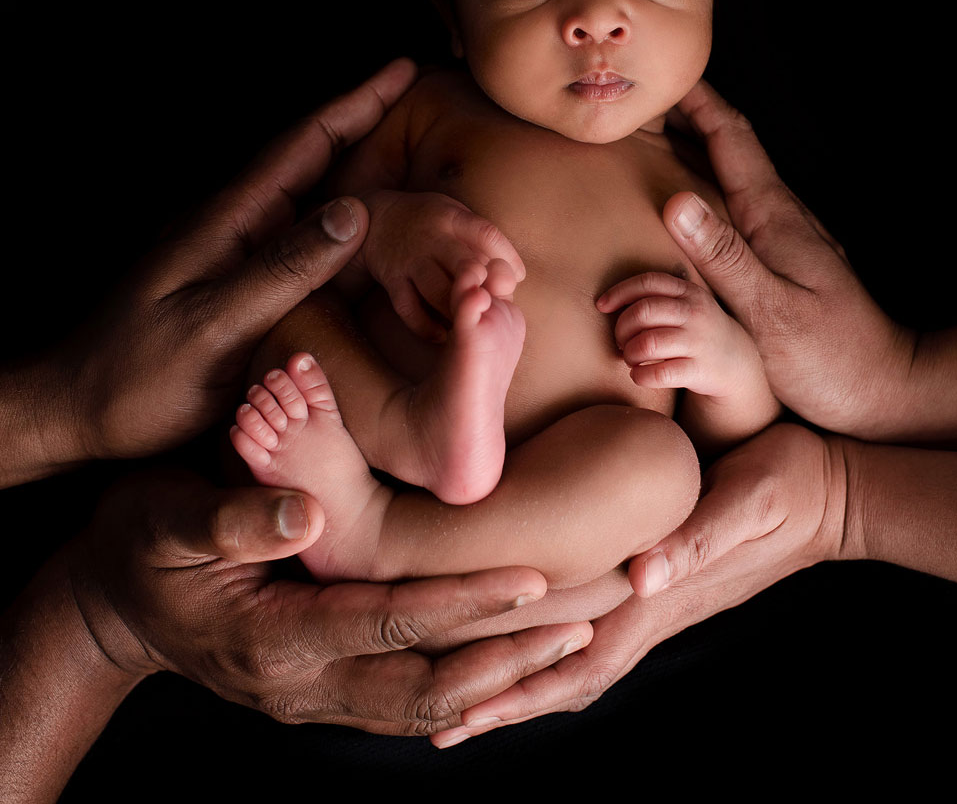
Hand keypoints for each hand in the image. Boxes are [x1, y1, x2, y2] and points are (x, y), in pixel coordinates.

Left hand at [25, 59, 417, 477]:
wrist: (78, 408)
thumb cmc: (139, 376)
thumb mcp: (214, 325)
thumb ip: (282, 270)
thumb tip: (353, 213)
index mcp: (228, 221)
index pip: (303, 145)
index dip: (356, 106)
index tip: (401, 72)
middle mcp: (232, 223)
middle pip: (308, 156)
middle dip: (362, 121)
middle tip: (412, 97)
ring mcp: (231, 248)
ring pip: (305, 191)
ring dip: (352, 162)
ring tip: (401, 147)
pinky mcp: (232, 277)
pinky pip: (296, 229)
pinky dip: (336, 212)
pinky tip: (355, 223)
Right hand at [73, 470, 592, 735]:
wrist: (106, 606)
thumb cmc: (139, 549)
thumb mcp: (167, 521)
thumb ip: (232, 520)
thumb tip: (305, 514)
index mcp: (270, 638)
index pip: (388, 622)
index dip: (462, 600)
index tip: (534, 578)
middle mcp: (301, 684)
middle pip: (427, 683)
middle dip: (510, 655)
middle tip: (588, 621)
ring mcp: (312, 697)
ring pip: (425, 704)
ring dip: (500, 677)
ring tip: (572, 642)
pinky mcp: (320, 691)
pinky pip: (405, 702)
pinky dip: (463, 690)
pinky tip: (508, 669)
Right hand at [358, 190, 524, 339]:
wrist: (377, 220)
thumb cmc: (430, 222)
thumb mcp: (455, 215)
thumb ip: (479, 241)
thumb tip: (511, 276)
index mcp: (452, 219)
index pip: (486, 234)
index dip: (507, 256)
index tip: (517, 277)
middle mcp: (431, 238)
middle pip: (463, 264)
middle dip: (482, 287)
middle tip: (493, 304)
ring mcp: (410, 260)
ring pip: (437, 291)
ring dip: (457, 312)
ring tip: (472, 324)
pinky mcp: (392, 280)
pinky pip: (408, 308)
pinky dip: (425, 326)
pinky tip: (442, 336)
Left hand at [430, 423, 846, 744]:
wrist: (827, 491)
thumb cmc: (787, 485)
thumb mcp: (749, 501)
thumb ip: (701, 538)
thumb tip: (644, 574)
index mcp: (660, 599)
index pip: (582, 663)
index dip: (522, 691)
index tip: (463, 711)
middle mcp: (649, 610)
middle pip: (569, 679)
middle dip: (506, 703)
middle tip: (438, 725)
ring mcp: (655, 600)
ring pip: (579, 661)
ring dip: (523, 684)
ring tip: (464, 698)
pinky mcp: (660, 581)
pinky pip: (597, 630)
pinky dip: (554, 650)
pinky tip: (527, 643)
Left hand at [597, 270, 778, 443]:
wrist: (736, 363)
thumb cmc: (695, 330)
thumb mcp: (684, 304)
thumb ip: (654, 297)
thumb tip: (606, 303)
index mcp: (688, 291)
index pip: (648, 282)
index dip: (619, 292)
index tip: (602, 306)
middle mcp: (695, 313)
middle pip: (643, 312)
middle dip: (622, 328)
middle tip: (620, 341)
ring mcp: (699, 342)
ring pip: (647, 343)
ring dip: (629, 354)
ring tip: (630, 359)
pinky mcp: (700, 370)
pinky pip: (659, 373)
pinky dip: (640, 376)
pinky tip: (638, 376)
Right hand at [663, 81, 915, 435]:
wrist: (885, 391)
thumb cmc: (829, 359)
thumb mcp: (770, 311)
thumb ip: (724, 256)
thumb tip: (676, 199)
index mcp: (775, 219)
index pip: (732, 140)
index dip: (696, 102)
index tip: (660, 75)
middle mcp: (782, 218)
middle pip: (732, 148)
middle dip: (689, 117)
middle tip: (643, 102)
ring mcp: (787, 238)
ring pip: (735, 176)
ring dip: (698, 150)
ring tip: (657, 140)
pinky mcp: (785, 262)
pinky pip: (737, 207)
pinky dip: (708, 188)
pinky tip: (692, 207)